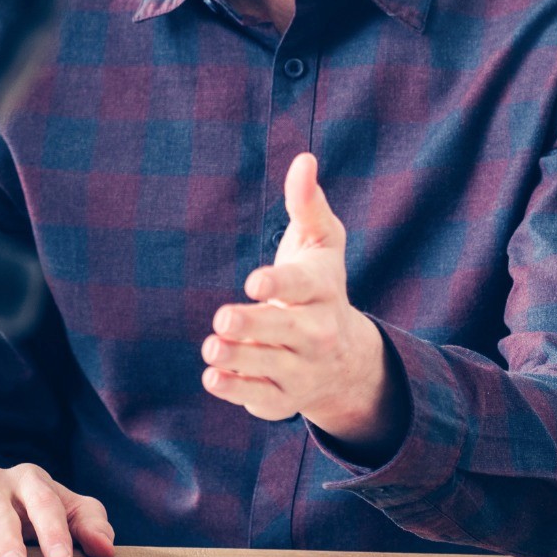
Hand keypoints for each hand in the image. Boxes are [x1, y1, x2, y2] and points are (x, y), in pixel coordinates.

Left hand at [202, 151, 404, 457]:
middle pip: (287, 331)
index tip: (254, 282)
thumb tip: (304, 159)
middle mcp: (317, 334)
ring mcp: (301, 370)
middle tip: (223, 319)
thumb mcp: (321, 243)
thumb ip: (307, 203)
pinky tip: (213, 375)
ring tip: (212, 347)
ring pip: (269, 367)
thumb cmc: (319, 285)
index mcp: (324, 291)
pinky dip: (235, 389)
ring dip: (239, 358)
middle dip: (255, 326)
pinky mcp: (281, 398)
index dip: (280, 286)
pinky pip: (258, 397)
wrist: (345, 358)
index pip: (303, 288)